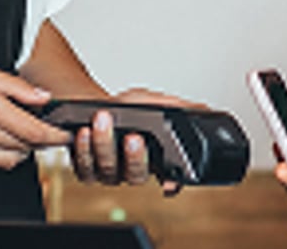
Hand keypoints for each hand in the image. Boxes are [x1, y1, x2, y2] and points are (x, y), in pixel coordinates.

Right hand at [0, 55, 71, 171]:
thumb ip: (17, 88)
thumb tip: (44, 98)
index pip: (33, 131)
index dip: (54, 136)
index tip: (64, 136)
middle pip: (22, 149)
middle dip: (35, 141)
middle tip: (35, 129)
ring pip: (5, 162)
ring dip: (14, 151)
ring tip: (8, 132)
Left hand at [69, 87, 205, 193]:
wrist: (98, 106)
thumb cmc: (129, 108)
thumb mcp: (157, 103)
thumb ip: (179, 108)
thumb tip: (204, 110)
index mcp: (155, 161)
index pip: (169, 181)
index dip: (170, 183)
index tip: (168, 182)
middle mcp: (132, 171)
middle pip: (135, 175)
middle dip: (134, 157)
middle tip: (134, 137)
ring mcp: (109, 172)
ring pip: (107, 168)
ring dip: (104, 144)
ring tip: (102, 121)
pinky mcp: (86, 169)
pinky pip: (84, 166)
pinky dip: (82, 149)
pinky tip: (83, 132)